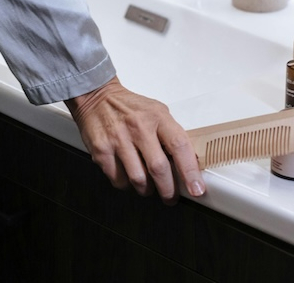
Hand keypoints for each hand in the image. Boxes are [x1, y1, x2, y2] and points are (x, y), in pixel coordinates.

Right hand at [64, 76, 205, 204]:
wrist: (97, 96)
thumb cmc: (131, 108)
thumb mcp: (157, 111)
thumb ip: (171, 134)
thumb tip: (188, 163)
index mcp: (157, 117)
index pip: (179, 146)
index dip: (190, 171)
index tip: (196, 189)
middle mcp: (138, 128)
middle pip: (158, 168)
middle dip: (168, 190)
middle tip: (170, 197)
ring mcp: (118, 139)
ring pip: (138, 179)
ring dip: (147, 190)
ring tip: (148, 187)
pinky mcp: (101, 150)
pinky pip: (118, 180)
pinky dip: (127, 185)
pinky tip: (129, 177)